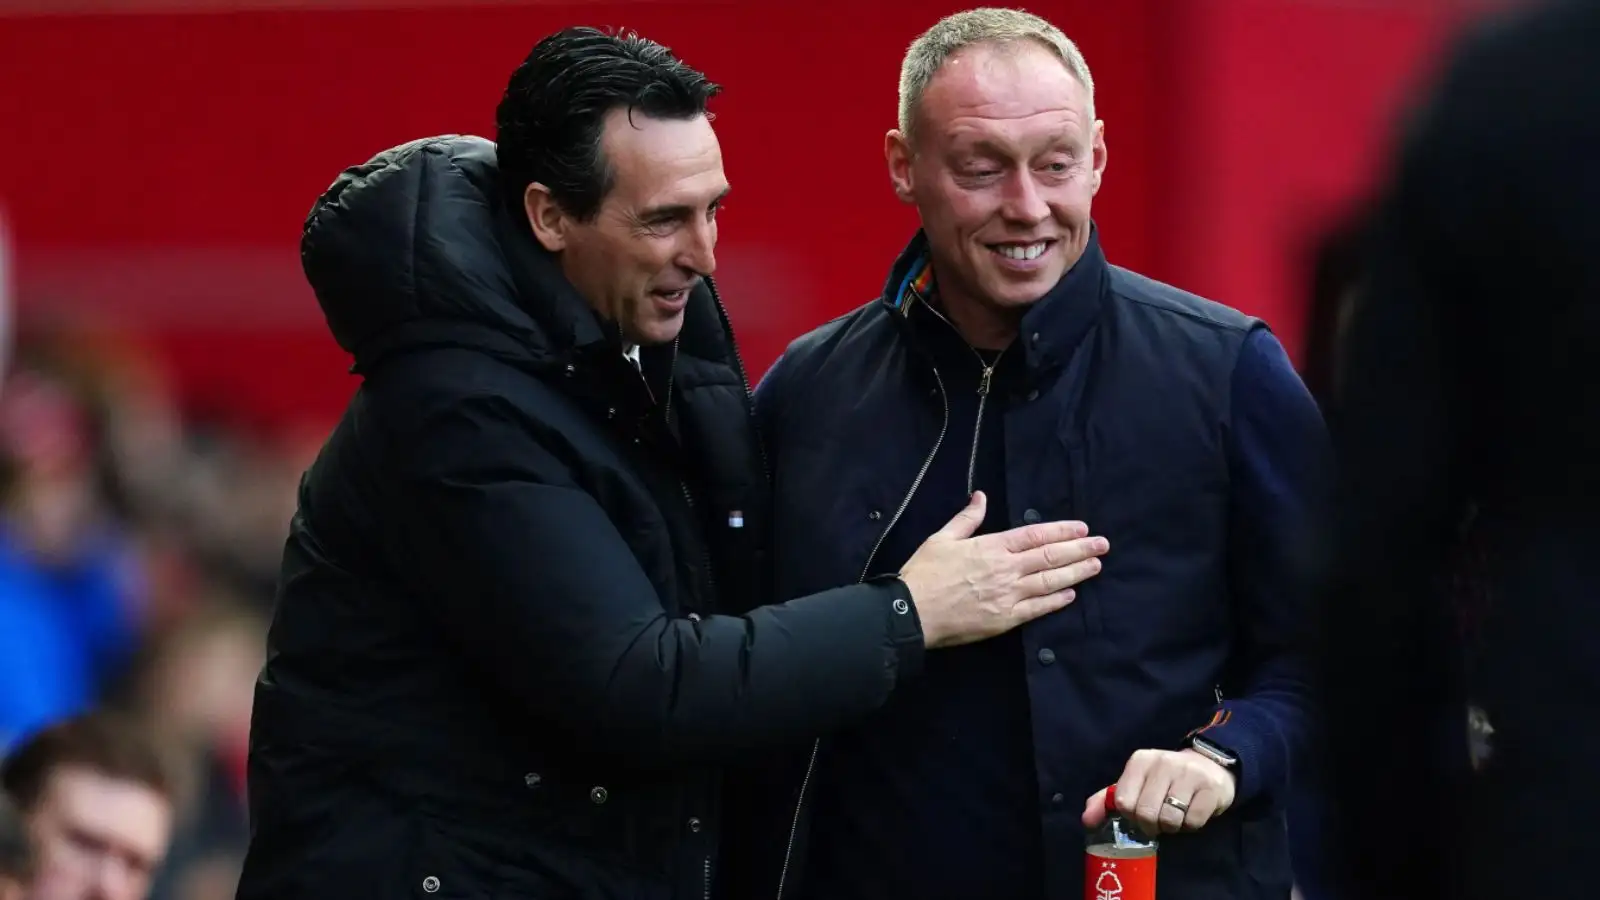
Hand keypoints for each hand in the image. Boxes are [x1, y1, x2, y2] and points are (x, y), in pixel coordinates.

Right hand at [900, 491, 1108, 648]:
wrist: (912, 611)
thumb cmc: (924, 573)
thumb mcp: (941, 538)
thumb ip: (966, 519)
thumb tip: (980, 496)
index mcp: (991, 546)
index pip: (1035, 535)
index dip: (1062, 531)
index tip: (1082, 528)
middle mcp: (1006, 569)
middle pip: (1050, 556)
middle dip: (1080, 550)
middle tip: (1103, 545)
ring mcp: (1008, 595)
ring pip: (1050, 581)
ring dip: (1076, 573)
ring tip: (1095, 566)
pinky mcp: (1005, 619)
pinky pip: (1037, 609)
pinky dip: (1056, 601)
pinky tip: (1071, 594)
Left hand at [1082, 749, 1235, 834]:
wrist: (1210, 766)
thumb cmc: (1165, 780)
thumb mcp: (1135, 783)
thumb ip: (1107, 800)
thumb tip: (1087, 820)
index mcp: (1140, 761)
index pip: (1123, 801)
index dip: (1130, 816)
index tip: (1138, 815)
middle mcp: (1163, 763)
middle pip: (1145, 813)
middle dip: (1150, 825)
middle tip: (1158, 821)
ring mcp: (1189, 774)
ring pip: (1169, 819)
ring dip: (1172, 826)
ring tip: (1175, 816)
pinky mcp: (1211, 788)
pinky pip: (1193, 822)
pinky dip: (1190, 825)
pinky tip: (1192, 813)